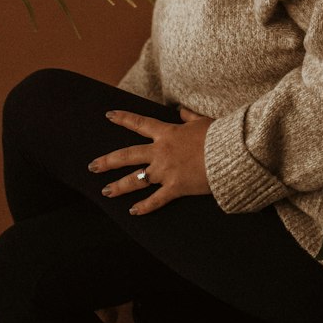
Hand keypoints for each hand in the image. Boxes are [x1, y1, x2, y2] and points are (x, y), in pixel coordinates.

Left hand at [88, 107, 212, 214]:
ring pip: (136, 180)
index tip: (109, 116)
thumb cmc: (218, 135)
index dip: (123, 118)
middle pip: (128, 156)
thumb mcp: (202, 121)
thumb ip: (188, 116)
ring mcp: (166, 171)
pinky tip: (133, 212)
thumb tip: (181, 110)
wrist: (230, 153)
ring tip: (106, 191)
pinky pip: (156, 200)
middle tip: (92, 166)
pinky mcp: (175, 187)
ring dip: (119, 186)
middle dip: (108, 161)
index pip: (139, 123)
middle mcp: (161, 152)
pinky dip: (144, 207)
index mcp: (166, 133)